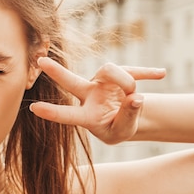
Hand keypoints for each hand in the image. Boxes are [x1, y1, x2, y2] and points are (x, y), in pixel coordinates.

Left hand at [29, 57, 165, 143]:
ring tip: (136, 97)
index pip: (67, 115)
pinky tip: (160, 75)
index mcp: (86, 115)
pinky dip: (146, 73)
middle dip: (57, 72)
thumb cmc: (118, 128)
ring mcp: (101, 82)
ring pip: (111, 71)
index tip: (32, 108)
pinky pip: (133, 70)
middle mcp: (88, 95)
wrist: (127, 116)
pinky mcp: (118, 72)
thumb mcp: (123, 131)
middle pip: (71, 82)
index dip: (52, 112)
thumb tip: (136, 98)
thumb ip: (128, 117)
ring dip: (127, 83)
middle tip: (41, 61)